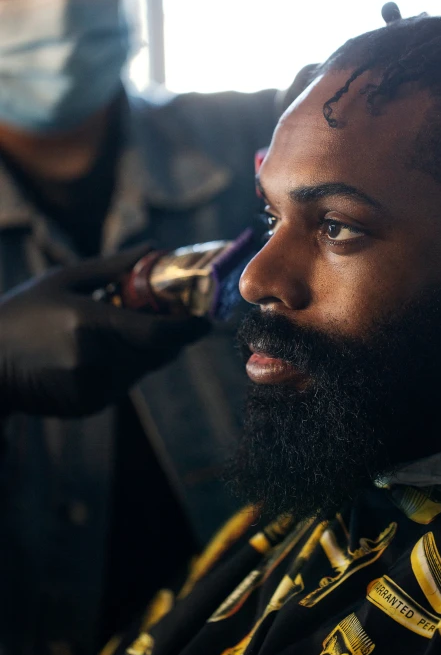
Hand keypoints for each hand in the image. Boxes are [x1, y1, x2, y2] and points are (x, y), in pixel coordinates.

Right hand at [0, 247, 209, 417]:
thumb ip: (113, 266)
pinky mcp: (90, 405)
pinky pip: (125, 383)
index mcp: (90, 325)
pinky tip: (103, 350)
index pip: (158, 334)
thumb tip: (155, 249)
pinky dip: (127, 366)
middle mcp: (96, 361)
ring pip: (144, 369)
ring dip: (149, 350)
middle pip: (158, 353)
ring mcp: (93, 389)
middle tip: (176, 316)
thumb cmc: (22, 314)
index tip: (205, 319)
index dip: (188, 329)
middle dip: (172, 336)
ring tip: (129, 328)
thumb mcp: (63, 280)